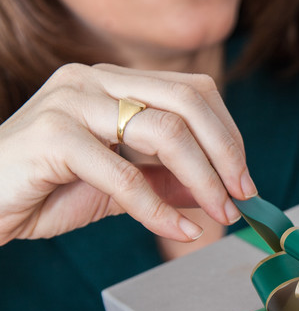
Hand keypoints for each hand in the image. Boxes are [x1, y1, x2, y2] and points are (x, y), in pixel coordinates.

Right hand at [0, 63, 256, 245]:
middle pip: (187, 101)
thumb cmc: (42, 190)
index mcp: (110, 82)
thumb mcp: (118, 186)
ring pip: (165, 131)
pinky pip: (125, 174)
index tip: (244, 180)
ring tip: (219, 214)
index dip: (227, 135)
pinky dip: (159, 209)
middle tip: (242, 196)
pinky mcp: (54, 135)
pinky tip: (179, 230)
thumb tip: (220, 192)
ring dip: (203, 180)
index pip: (191, 91)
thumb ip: (165, 181)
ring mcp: (72, 101)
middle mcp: (93, 80)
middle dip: (226, 152)